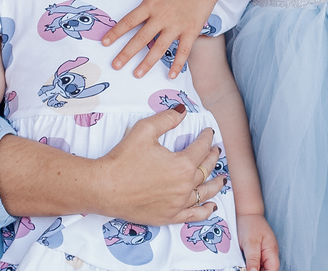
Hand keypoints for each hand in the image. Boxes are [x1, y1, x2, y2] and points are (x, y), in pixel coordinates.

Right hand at [95, 106, 225, 225]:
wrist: (105, 187)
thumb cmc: (123, 158)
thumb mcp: (144, 130)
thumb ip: (166, 119)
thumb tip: (182, 111)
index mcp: (183, 164)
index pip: (202, 148)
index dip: (207, 137)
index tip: (209, 132)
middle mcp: (185, 186)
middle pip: (206, 169)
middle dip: (213, 157)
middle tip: (216, 150)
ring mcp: (179, 204)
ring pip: (205, 192)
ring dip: (216, 183)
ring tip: (222, 177)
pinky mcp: (170, 217)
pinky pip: (195, 214)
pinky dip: (206, 209)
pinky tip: (211, 205)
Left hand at [102, 0, 220, 78]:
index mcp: (151, 5)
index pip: (129, 21)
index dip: (116, 32)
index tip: (105, 42)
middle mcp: (161, 18)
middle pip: (140, 39)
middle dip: (126, 53)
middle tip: (115, 65)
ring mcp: (176, 26)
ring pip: (159, 48)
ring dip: (147, 63)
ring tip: (137, 74)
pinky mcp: (191, 31)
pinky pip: (183, 51)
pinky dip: (177, 64)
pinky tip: (171, 75)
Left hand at [237, 213, 279, 270]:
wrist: (246, 213)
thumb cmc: (250, 224)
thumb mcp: (250, 242)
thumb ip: (253, 259)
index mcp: (272, 251)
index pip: (273, 269)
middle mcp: (269, 254)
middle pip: (267, 269)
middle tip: (244, 268)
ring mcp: (264, 252)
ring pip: (260, 267)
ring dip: (253, 268)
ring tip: (243, 266)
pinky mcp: (257, 251)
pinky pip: (255, 262)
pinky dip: (250, 265)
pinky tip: (243, 263)